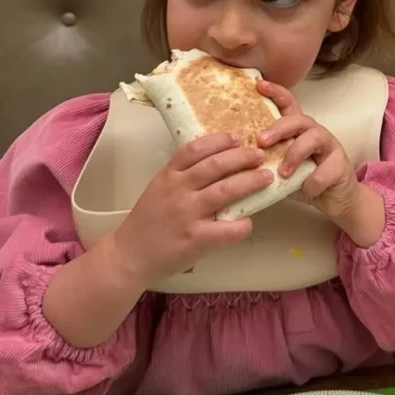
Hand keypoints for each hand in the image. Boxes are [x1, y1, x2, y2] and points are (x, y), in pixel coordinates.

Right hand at [110, 133, 272, 287]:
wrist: (128, 256)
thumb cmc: (148, 222)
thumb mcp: (159, 189)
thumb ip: (182, 176)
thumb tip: (218, 162)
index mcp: (168, 176)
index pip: (194, 149)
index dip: (219, 141)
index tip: (237, 138)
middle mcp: (177, 190)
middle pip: (215, 165)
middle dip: (242, 157)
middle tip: (259, 155)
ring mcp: (186, 214)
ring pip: (225, 191)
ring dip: (250, 182)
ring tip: (266, 177)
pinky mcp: (194, 238)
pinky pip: (226, 229)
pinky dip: (242, 224)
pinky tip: (249, 221)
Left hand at [257, 81, 384, 247]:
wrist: (335, 199)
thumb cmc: (302, 179)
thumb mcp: (280, 167)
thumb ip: (266, 159)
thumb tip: (235, 159)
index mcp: (298, 130)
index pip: (289, 104)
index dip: (275, 93)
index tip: (259, 85)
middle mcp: (315, 133)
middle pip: (299, 119)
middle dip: (279, 128)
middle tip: (261, 140)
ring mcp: (330, 147)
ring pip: (314, 138)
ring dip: (295, 154)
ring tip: (282, 172)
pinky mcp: (341, 166)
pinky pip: (325, 171)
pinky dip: (312, 182)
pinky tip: (306, 191)